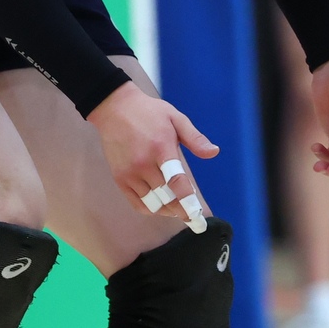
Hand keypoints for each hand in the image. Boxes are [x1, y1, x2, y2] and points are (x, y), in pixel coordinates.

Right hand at [89, 83, 219, 224]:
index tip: (198, 214)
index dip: (188, 200)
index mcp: (161, 148)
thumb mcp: (176, 118)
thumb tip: (214, 153)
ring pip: (152, 203)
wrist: (114, 109)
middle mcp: (143, 164)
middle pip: (166, 197)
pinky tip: (162, 207)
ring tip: (179, 211)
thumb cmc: (150, 113)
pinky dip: (151, 209)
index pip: (176, 181)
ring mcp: (129, 173)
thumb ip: (195, 138)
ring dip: (168, 210)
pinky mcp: (119, 178)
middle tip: (194, 218)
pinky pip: (136, 203)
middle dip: (182, 210)